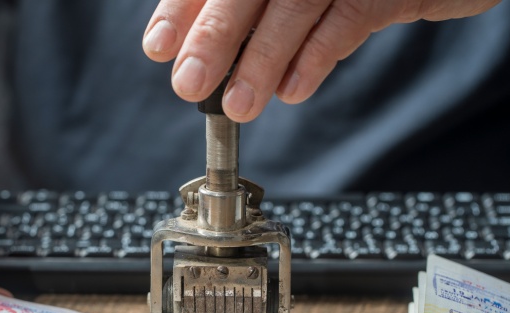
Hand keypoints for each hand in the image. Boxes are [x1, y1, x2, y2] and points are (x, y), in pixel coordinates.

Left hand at [143, 0, 500, 121]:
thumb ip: (248, 10)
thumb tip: (192, 47)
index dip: (181, 9)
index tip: (158, 47)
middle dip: (213, 36)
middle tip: (188, 84)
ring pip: (295, 3)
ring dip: (262, 59)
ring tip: (240, 105)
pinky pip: (351, 16)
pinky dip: (317, 56)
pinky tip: (293, 90)